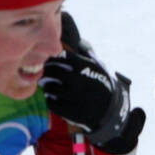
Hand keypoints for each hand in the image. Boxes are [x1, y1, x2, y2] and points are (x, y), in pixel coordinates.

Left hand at [41, 12, 145, 153]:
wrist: (110, 112)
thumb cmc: (100, 87)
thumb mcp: (98, 69)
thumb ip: (85, 56)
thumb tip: (75, 42)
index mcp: (87, 69)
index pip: (63, 57)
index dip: (54, 57)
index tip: (49, 59)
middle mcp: (81, 82)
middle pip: (54, 72)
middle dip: (47, 71)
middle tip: (44, 72)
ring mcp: (76, 98)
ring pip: (51, 88)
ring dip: (47, 86)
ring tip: (47, 85)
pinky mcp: (72, 112)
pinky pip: (52, 103)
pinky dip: (50, 100)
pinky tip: (52, 97)